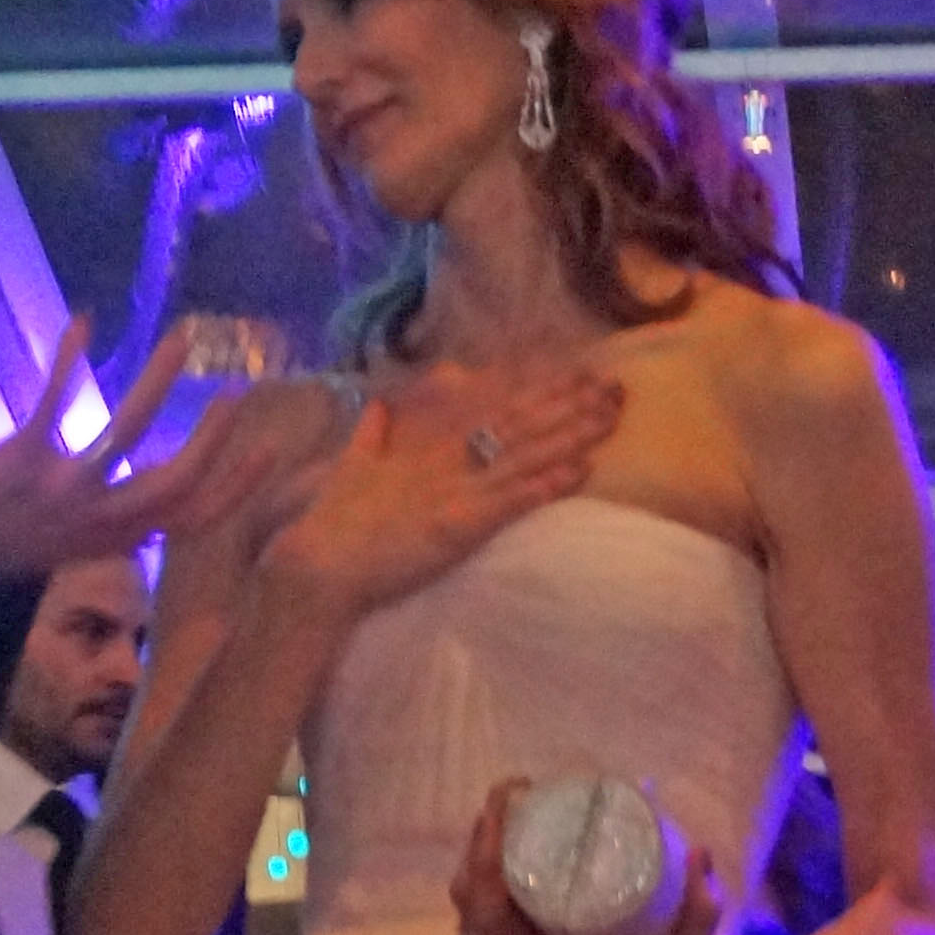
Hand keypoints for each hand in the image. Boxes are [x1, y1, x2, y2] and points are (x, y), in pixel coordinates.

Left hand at [0, 320, 310, 589]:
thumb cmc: (16, 542)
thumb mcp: (83, 544)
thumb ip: (124, 522)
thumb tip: (165, 509)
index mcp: (122, 536)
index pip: (196, 516)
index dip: (239, 485)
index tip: (271, 447)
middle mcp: (101, 519)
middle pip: (175, 482)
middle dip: (211, 438)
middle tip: (235, 392)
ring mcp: (63, 491)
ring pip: (124, 435)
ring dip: (156, 382)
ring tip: (181, 337)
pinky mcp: (22, 461)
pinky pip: (54, 403)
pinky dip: (69, 359)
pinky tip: (82, 321)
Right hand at [257, 370, 618, 626]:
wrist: (319, 561)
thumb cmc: (333, 520)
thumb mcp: (350, 467)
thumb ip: (368, 435)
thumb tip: (375, 406)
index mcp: (427, 444)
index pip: (492, 407)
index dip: (538, 389)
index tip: (575, 373)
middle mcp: (447, 457)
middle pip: (520, 422)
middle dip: (569, 403)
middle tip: (614, 387)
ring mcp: (456, 488)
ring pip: (525, 453)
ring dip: (571, 435)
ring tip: (611, 418)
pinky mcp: (460, 524)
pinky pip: (513, 499)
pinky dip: (548, 483)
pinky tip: (582, 470)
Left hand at [454, 778, 724, 934]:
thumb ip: (699, 915)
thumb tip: (700, 850)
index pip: (483, 900)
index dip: (486, 845)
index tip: (512, 799)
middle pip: (467, 892)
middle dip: (486, 838)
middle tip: (522, 796)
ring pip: (470, 904)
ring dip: (484, 858)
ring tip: (518, 815)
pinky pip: (483, 917)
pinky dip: (490, 881)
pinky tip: (514, 850)